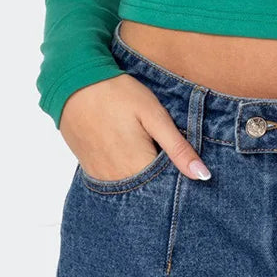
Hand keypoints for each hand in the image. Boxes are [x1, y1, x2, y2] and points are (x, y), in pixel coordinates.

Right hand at [59, 73, 210, 181]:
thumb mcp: (154, 115)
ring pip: (131, 189)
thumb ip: (178, 148)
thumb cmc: (118, 94)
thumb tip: (202, 176)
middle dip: (162, 183)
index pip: (167, 190)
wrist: (74, 84)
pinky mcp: (89, 170)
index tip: (187, 169)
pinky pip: (113, 182)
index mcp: (138, 166)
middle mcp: (118, 178)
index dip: (179, 180)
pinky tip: (130, 157)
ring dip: (143, 180)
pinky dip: (125, 175)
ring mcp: (101, 176)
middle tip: (166, 156)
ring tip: (148, 153)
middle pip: (148, 193)